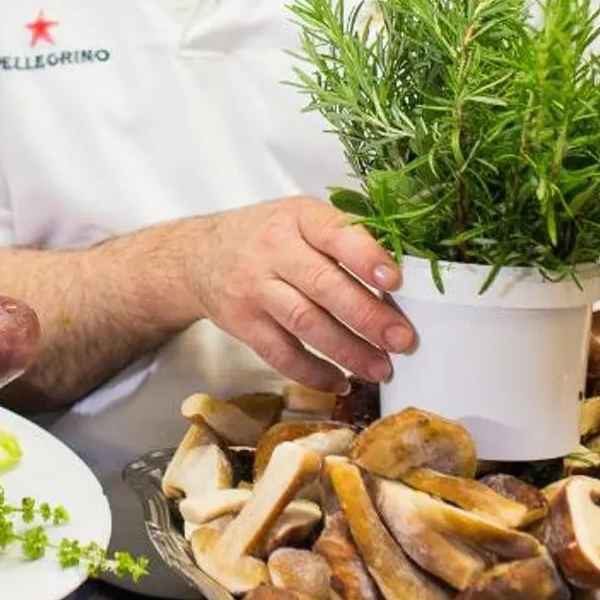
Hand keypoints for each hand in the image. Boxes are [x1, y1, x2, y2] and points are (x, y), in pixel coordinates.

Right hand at [182, 197, 412, 393]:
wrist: (197, 255)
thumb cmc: (265, 235)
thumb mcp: (298, 217)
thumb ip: (341, 237)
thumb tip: (400, 278)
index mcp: (297, 218)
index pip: (334, 234)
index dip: (365, 257)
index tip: (395, 280)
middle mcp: (273, 250)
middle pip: (323, 285)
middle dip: (368, 316)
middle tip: (402, 339)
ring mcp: (254, 288)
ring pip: (305, 323)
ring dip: (348, 350)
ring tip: (380, 368)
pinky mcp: (243, 323)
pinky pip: (281, 354)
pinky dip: (313, 373)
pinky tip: (340, 382)